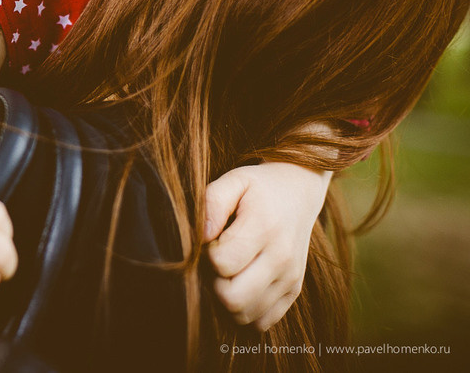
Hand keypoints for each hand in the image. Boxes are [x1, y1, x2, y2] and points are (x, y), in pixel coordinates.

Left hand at [203, 161, 330, 330]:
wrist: (299, 191)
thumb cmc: (258, 187)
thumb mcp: (234, 180)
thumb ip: (212, 202)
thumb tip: (202, 237)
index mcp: (264, 228)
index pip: (221, 263)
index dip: (207, 254)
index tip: (212, 239)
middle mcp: (282, 258)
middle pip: (232, 298)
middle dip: (214, 282)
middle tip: (216, 260)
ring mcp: (291, 278)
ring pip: (245, 315)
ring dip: (228, 297)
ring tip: (229, 270)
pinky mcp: (294, 291)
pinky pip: (262, 322)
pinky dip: (246, 309)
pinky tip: (242, 283)